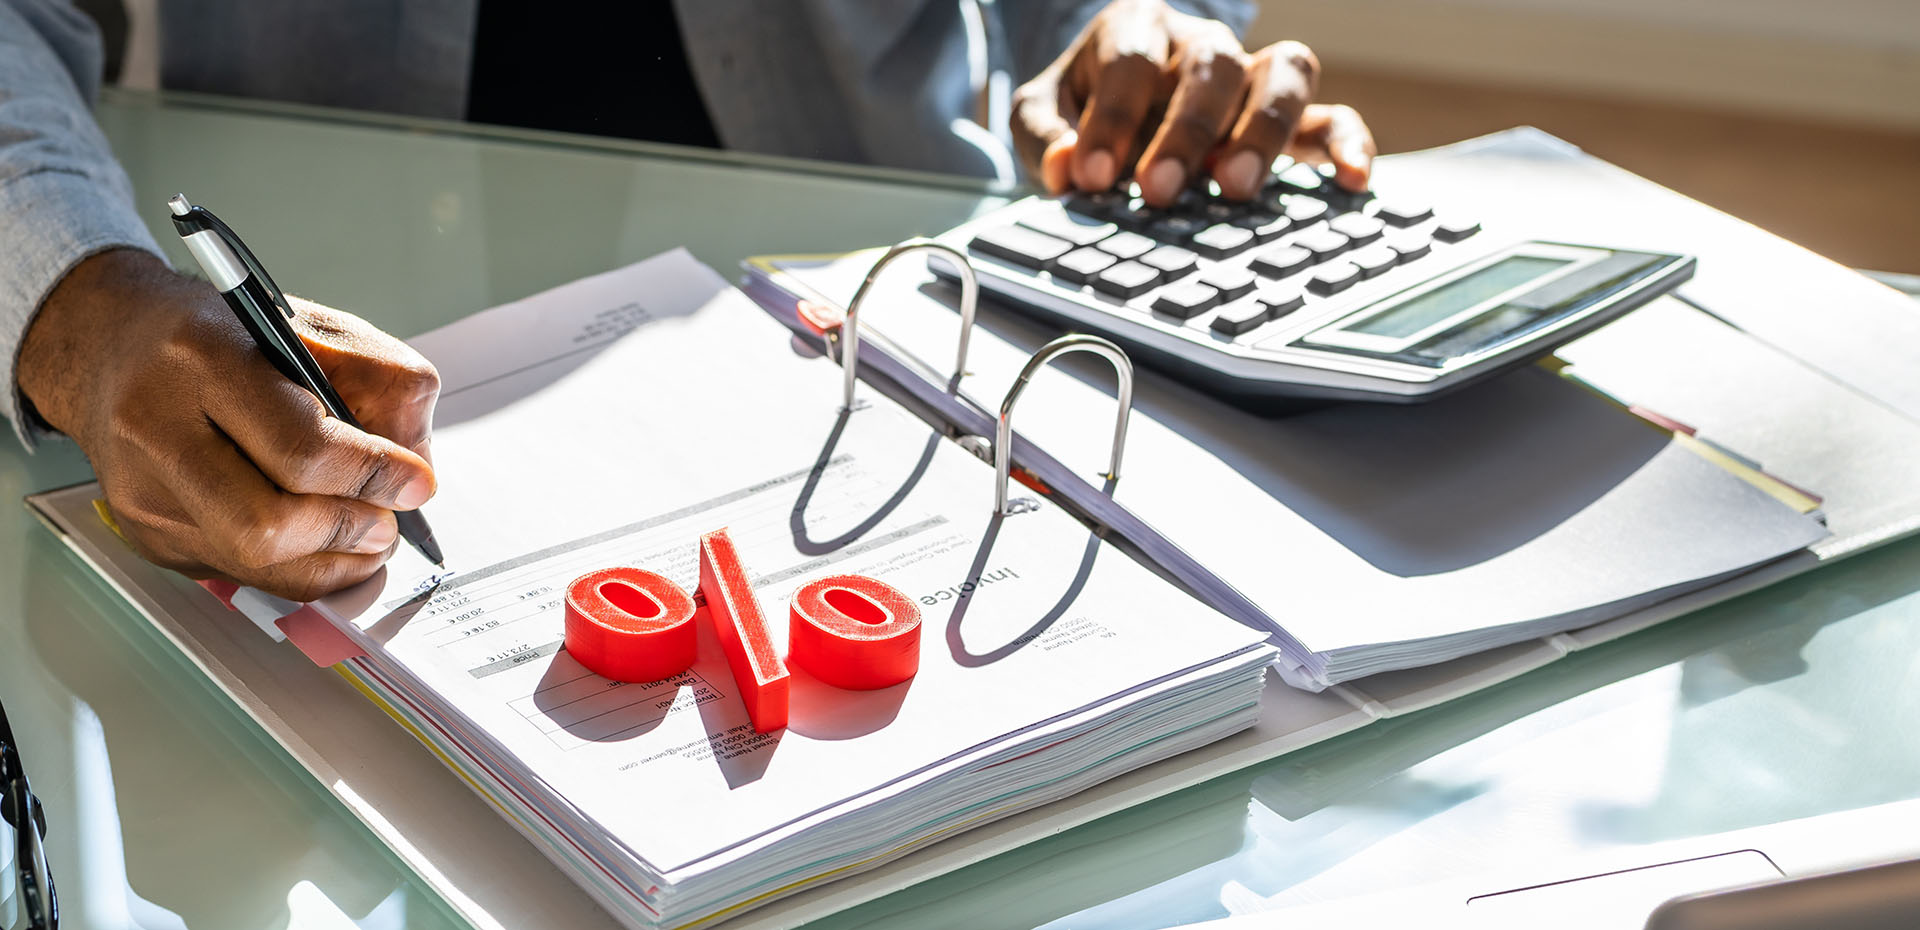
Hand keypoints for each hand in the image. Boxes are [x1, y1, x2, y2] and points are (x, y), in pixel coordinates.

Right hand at [18, 249, 440, 600]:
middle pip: (266, 526)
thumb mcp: (314, 327)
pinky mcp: (147, 537)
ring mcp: (145, 494)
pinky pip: (242, 575)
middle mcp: (158, 431)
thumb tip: (414, 470)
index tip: (416, 483)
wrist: (111, 347)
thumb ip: (382, 381)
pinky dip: (299, 565)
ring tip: (365, 531)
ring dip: (333, 560)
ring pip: (257, 565)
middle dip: (346, 531)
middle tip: (386, 521)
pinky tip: (321, 538)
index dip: (373, 476)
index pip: (300, 446)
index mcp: (204, 359)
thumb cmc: (222, 337)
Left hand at [1011, 0, 1376, 204]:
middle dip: (1186, 130)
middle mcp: (1200, 44)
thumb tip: (1067, 166)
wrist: (1113, 114)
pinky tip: (1351, 182)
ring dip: (1263, 131)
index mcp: (1135, 28)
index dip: (1112, 117)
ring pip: (1283, 74)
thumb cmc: (1079, 113)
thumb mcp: (1041, 117)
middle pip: (1213, 65)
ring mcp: (1250, 77)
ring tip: (1236, 189)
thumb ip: (1045, 136)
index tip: (1092, 176)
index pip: (1131, 61)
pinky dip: (1348, 144)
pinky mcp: (1288, 118)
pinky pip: (1332, 117)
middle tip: (1158, 190)